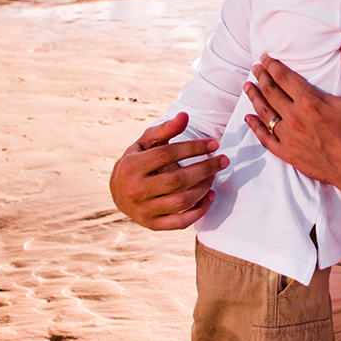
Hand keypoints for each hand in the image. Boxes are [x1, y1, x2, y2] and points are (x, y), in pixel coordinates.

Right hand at [108, 112, 228, 230]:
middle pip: (177, 180)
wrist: (118, 192)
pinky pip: (181, 222)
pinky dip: (200, 211)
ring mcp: (144, 210)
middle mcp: (135, 191)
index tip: (214, 143)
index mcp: (131, 166)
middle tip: (223, 160)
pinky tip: (210, 196)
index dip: (193, 148)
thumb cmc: (137, 161)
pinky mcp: (153, 225)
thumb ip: (165, 129)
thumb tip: (185, 116)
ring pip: (182, 202)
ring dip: (204, 188)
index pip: (167, 155)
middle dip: (205, 168)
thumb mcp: (146, 142)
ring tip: (214, 175)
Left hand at [242, 41, 340, 189]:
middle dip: (261, 77)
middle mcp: (296, 118)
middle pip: (271, 92)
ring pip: (264, 113)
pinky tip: (249, 118)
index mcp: (311, 101)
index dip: (272, 65)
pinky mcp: (289, 154)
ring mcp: (290, 137)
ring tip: (248, 86)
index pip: (283, 77)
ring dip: (255, 97)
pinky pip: (265, 139)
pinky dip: (255, 127)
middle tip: (256, 68)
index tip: (265, 58)